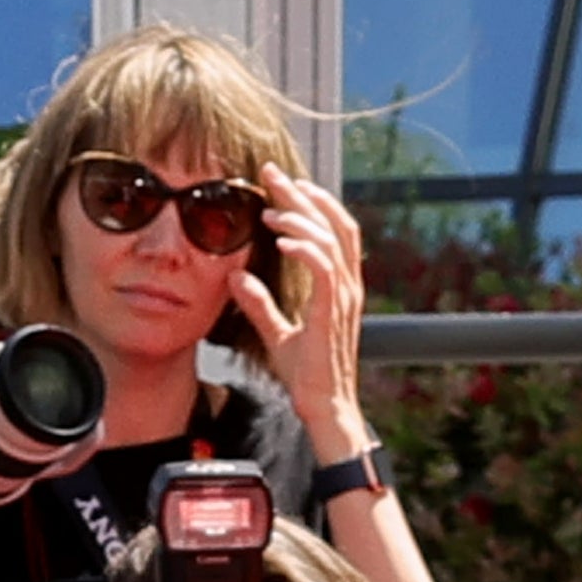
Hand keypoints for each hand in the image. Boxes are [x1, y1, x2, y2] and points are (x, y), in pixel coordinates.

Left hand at [227, 164, 369, 462]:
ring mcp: (343, 300)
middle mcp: (347, 288)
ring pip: (331, 240)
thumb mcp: (276, 333)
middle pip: (335, 225)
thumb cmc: (307, 376)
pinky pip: (324, 268)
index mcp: (339, 289)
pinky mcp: (331, 313)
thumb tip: (234, 276)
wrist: (324, 407)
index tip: (281, 182)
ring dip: (300, 218)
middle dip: (303, 194)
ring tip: (270, 210)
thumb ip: (258, 304)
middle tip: (272, 173)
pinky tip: (281, 238)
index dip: (311, 202)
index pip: (334, 231)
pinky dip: (304, 247)